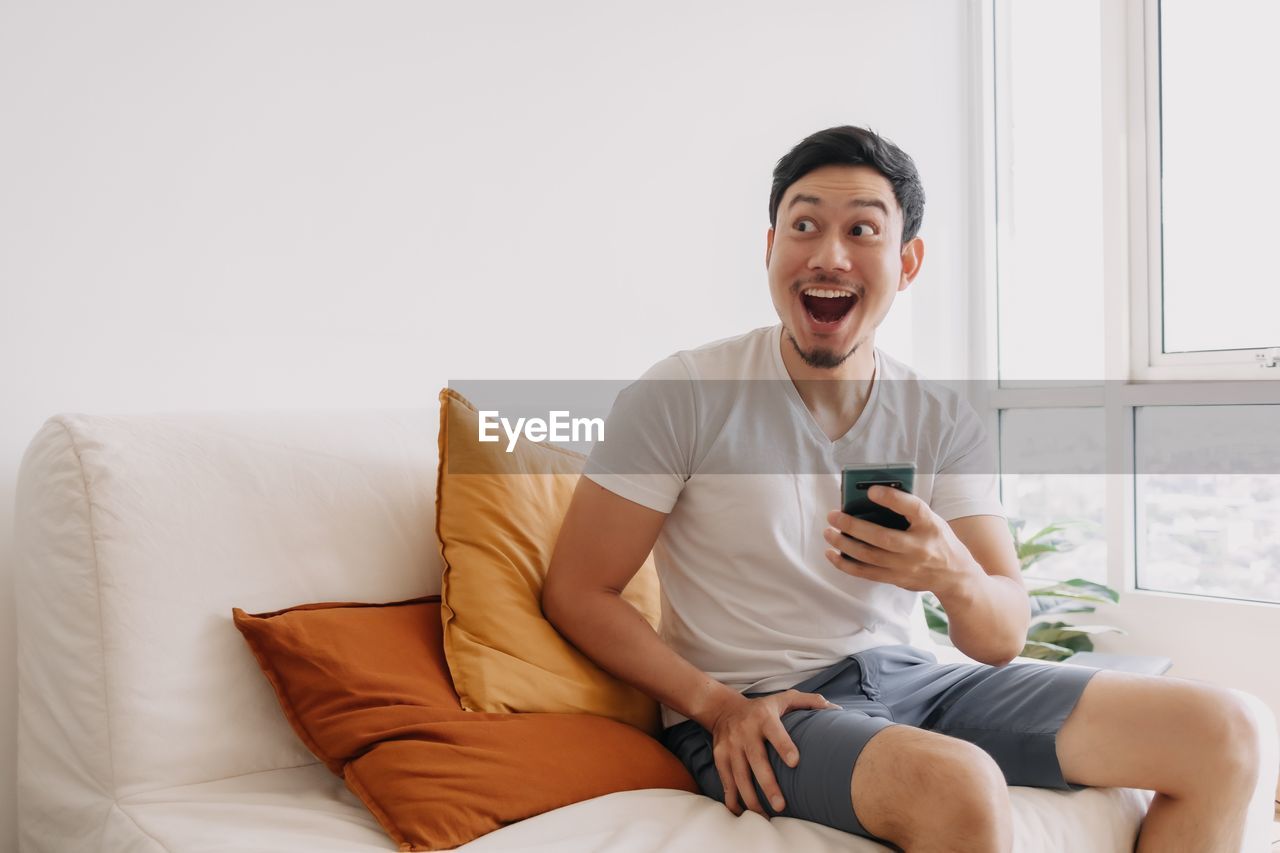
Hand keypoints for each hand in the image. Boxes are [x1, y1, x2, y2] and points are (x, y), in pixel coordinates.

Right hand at [705, 689, 839, 817]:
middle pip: (756, 759)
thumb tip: (835, 709)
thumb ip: (808, 702)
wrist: (723, 709)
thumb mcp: (783, 699)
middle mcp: (745, 731)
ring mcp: (731, 746)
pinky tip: (741, 813)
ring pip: (739, 775)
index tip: (795, 762)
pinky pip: (726, 780)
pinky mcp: (719, 756)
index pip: (775, 732)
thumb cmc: (762, 708)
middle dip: (767, 784)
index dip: (784, 746)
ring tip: (764, 817)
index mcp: (764, 718)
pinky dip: (732, 799)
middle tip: (780, 806)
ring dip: (750, 798)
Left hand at [823, 484, 981, 596]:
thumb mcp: (931, 519)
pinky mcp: (896, 579)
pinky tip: (832, 553)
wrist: (955, 575)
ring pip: (870, 557)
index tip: (871, 490)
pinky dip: (846, 564)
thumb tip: (870, 497)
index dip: (892, 498)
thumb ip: (907, 510)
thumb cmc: (937, 539)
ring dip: (844, 545)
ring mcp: (907, 566)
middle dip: (854, 526)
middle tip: (833, 515)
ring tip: (828, 532)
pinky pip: (866, 573)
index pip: (913, 508)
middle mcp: (919, 547)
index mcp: (930, 525)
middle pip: (883, 538)